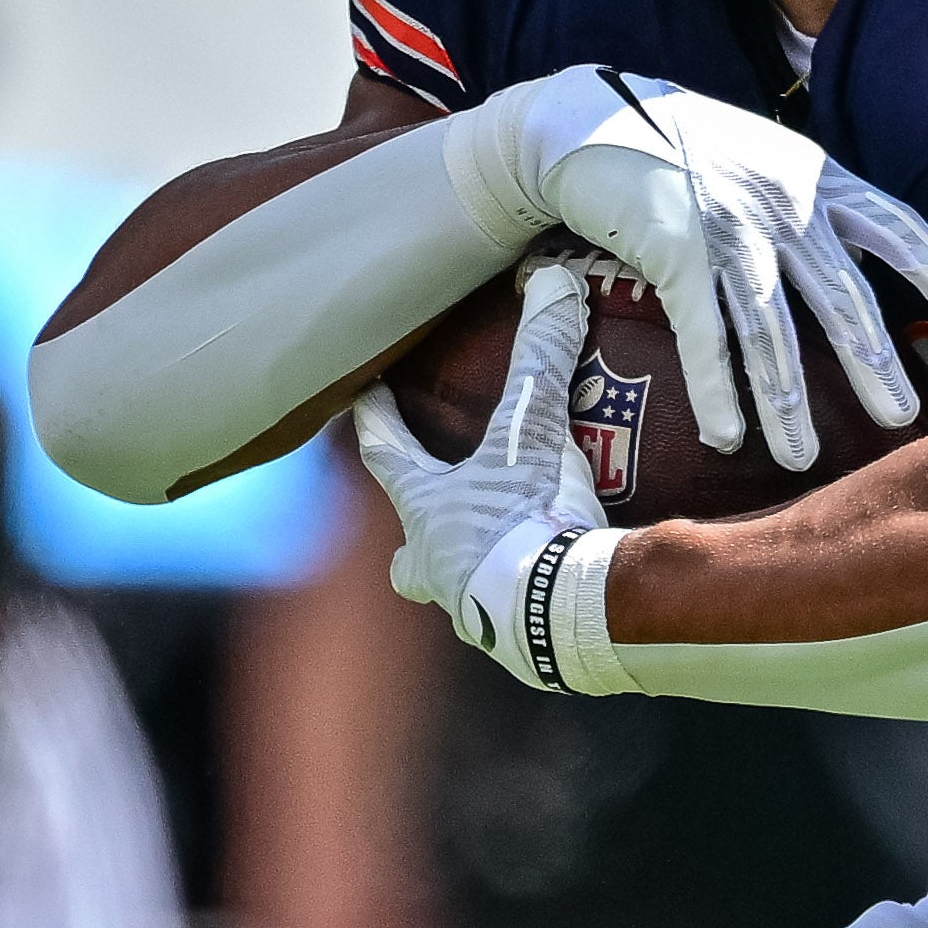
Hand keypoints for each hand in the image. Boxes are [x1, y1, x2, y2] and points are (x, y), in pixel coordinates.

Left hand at [347, 263, 618, 692]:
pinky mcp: (524, 646)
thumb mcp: (533, 431)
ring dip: (473, 576)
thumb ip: (542, 357)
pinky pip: (520, 618)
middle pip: (408, 557)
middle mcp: (440, 568)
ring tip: (504, 561)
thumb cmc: (524, 520)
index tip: (365, 398)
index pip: (387, 457)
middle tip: (423, 530)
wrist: (562, 616)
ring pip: (460, 592)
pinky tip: (558, 594)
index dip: (378, 424)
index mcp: (428, 513)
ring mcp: (477, 614)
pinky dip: (533, 603)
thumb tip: (550, 282)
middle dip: (413, 542)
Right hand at [469, 66, 927, 470]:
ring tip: (802, 458)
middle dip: (873, 363)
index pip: (893, 223)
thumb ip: (812, 202)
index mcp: (814, 177)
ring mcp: (730, 229)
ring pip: (772, 330)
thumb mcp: (766, 158)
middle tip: (900, 417)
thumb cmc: (683, 144)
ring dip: (787, 401)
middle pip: (842, 296)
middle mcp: (782, 204)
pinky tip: (728, 435)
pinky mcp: (677, 252)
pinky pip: (704, 335)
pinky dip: (716, 388)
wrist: (592, 120)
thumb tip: (860, 255)